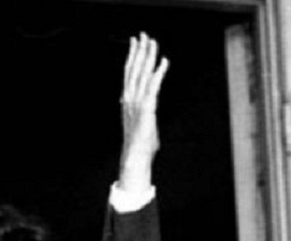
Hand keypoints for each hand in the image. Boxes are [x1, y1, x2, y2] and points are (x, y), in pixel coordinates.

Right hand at [119, 32, 168, 193]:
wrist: (135, 157)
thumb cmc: (140, 145)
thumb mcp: (142, 125)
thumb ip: (145, 115)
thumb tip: (148, 118)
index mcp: (127, 99)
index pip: (129, 72)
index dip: (132, 56)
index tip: (136, 42)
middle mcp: (129, 98)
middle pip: (134, 68)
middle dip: (139, 50)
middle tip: (144, 35)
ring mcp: (137, 102)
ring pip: (142, 73)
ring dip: (148, 56)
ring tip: (152, 42)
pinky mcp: (147, 108)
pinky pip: (153, 86)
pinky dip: (158, 72)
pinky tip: (163, 62)